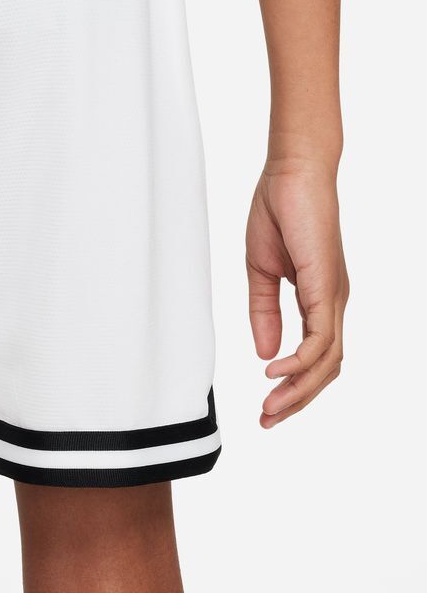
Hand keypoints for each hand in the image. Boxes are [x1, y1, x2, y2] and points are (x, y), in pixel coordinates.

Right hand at [245, 157, 347, 427]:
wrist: (292, 172)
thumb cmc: (279, 210)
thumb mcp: (260, 269)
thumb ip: (263, 310)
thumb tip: (264, 352)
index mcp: (318, 297)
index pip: (315, 356)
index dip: (293, 385)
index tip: (266, 406)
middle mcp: (332, 302)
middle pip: (326, 369)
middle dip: (298, 400)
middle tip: (268, 420)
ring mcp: (333, 295)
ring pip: (328, 360)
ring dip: (299, 389)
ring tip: (270, 407)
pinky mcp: (325, 284)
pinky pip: (321, 335)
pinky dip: (301, 359)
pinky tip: (277, 371)